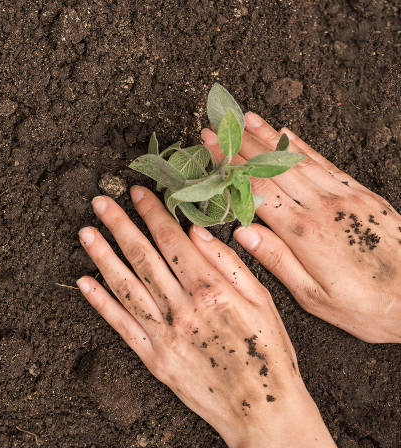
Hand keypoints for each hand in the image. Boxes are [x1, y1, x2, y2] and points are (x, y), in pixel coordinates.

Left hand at [76, 189, 333, 446]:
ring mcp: (164, 335)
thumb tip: (198, 231)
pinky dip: (100, 303)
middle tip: (100, 201)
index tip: (138, 192)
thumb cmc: (270, 355)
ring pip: (126, 286)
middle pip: (144, 257)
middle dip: (120, 225)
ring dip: (102, 256)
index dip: (153, 213)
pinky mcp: (153, 359)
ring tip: (85, 232)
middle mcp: (183, 309)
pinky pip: (121, 326)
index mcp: (213, 291)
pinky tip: (84, 281)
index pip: (173, 241)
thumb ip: (230, 264)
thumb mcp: (265, 302)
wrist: (264, 411)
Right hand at [202, 112, 400, 342]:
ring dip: (269, 137)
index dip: (229, 165)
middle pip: (273, 167)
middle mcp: (324, 208)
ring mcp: (346, 198)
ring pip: (298, 160)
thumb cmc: (367, 307)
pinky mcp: (365, 196)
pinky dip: (303, 147)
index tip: (209, 146)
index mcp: (305, 234)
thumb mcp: (314, 298)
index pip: (256, 188)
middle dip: (241, 144)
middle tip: (217, 125)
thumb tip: (243, 233)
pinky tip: (288, 134)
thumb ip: (277, 261)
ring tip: (245, 118)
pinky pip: (326, 164)